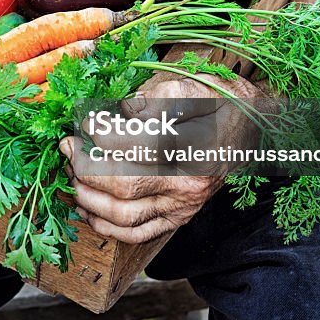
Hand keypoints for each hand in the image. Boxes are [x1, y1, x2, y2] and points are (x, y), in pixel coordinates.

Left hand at [59, 74, 264, 243]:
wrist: (251, 131)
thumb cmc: (219, 103)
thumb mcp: (194, 85)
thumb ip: (159, 96)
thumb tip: (124, 110)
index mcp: (195, 145)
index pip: (138, 145)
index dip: (103, 135)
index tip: (85, 122)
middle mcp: (189, 182)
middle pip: (124, 184)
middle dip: (85, 167)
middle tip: (68, 147)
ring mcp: (183, 205)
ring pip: (125, 214)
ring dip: (88, 198)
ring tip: (71, 175)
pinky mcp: (178, 218)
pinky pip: (137, 233)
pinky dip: (105, 227)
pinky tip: (85, 209)